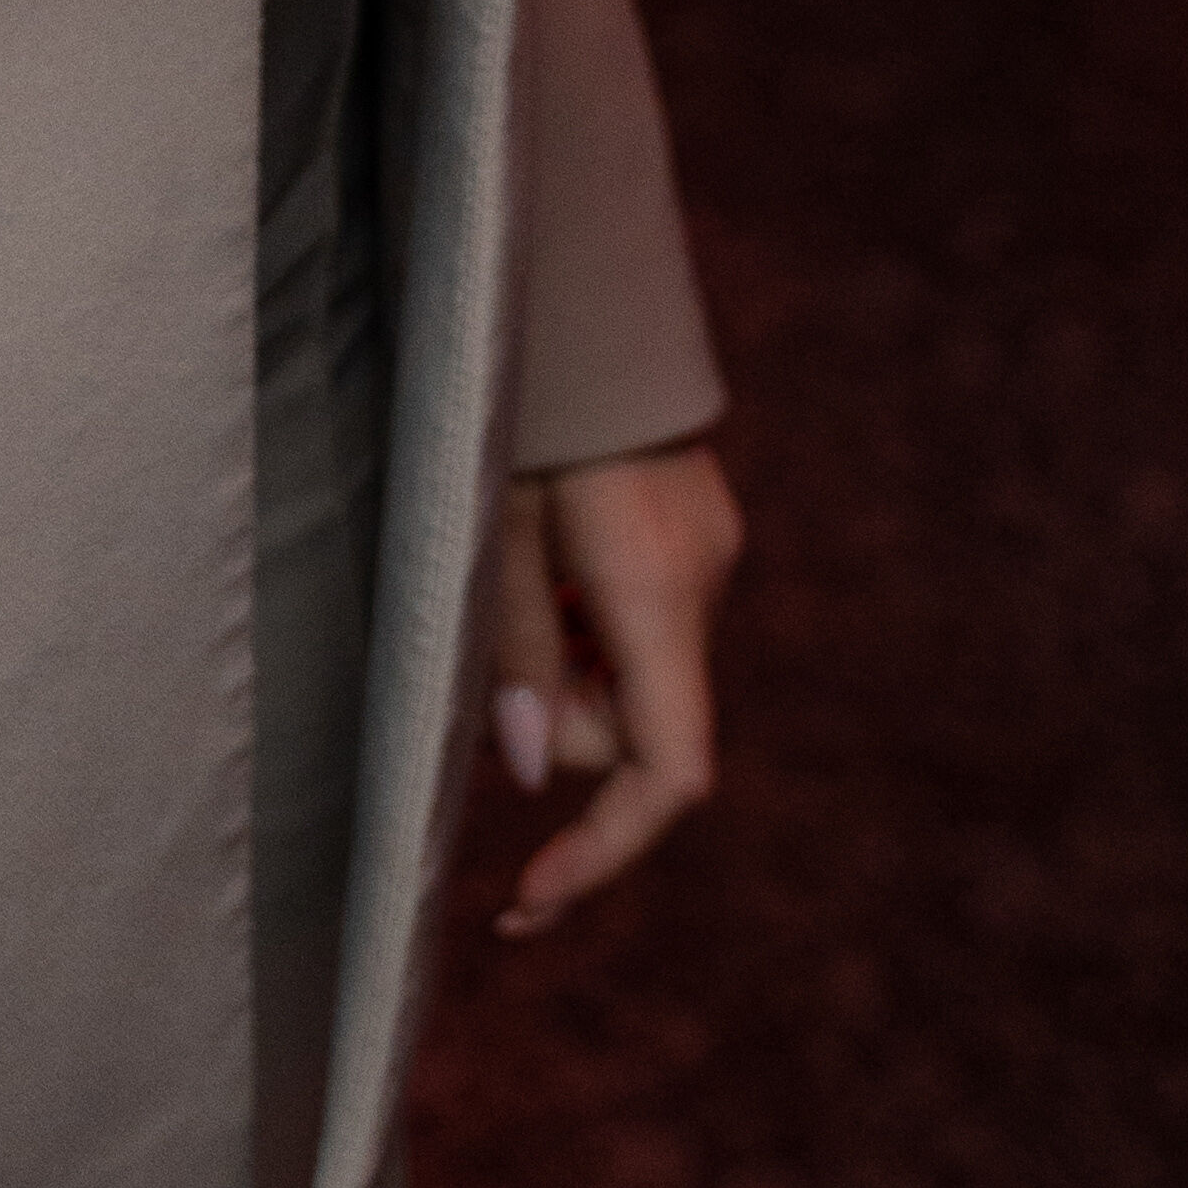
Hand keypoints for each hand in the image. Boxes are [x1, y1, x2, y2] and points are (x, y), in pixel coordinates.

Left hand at [486, 438, 744, 935]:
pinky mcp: (694, 531)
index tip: (526, 900)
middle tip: (479, 657)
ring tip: (508, 573)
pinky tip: (544, 559)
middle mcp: (703, 583)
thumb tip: (521, 772)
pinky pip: (642, 626)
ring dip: (569, 675)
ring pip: (638, 680)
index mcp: (658, 593)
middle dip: (557, 730)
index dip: (601, 853)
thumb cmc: (520, 401)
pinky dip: (589, 632)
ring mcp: (708, 555)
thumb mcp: (493, 521)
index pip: (666, 776)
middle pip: (639, 730)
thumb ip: (512, 647)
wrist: (578, 287)